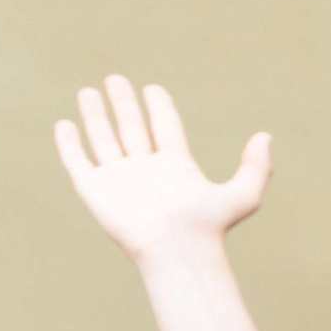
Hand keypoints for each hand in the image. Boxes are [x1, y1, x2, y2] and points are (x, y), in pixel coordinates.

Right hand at [54, 76, 269, 262]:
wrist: (175, 251)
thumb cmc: (208, 228)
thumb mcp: (243, 196)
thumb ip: (257, 167)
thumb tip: (266, 136)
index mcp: (175, 167)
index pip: (164, 129)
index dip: (159, 108)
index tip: (153, 89)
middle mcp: (146, 170)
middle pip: (132, 128)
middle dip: (123, 104)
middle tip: (116, 79)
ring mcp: (119, 180)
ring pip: (103, 140)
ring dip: (95, 116)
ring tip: (88, 91)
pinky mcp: (95, 191)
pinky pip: (78, 162)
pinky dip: (70, 145)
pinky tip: (65, 125)